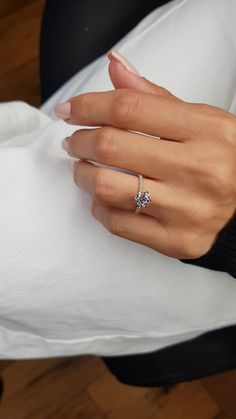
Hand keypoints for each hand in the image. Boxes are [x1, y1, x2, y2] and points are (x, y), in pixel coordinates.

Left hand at [55, 51, 235, 258]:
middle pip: (110, 146)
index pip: (128, 108)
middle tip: (75, 140)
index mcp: (206, 130)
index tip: (69, 110)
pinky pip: (118, 223)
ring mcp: (187, 209)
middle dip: (79, 140)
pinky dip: (100, 208)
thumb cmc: (219, 157)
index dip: (88, 105)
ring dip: (82, 175)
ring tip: (84, 168)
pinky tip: (104, 199)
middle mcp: (199, 169)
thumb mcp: (199, 119)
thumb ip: (153, 96)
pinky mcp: (177, 240)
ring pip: (106, 187)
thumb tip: (115, 65)